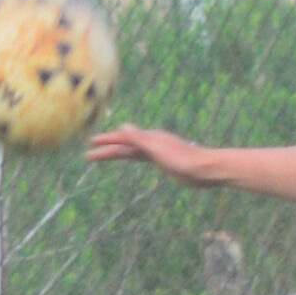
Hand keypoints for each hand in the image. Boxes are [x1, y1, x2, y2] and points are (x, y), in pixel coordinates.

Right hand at [86, 124, 213, 183]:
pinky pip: (141, 157)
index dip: (107, 141)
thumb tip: (122, 126)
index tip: (91, 142)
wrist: (206, 169)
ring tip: (104, 155)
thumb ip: (140, 138)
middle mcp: (152, 142)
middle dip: (107, 149)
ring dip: (118, 153)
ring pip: (132, 151)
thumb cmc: (183, 159)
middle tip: (89, 155)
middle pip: (125, 146)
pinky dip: (132, 156)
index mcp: (150, 138)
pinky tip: (132, 157)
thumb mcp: (158, 149)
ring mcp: (158, 151)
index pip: (123, 139)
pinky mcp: (164, 161)